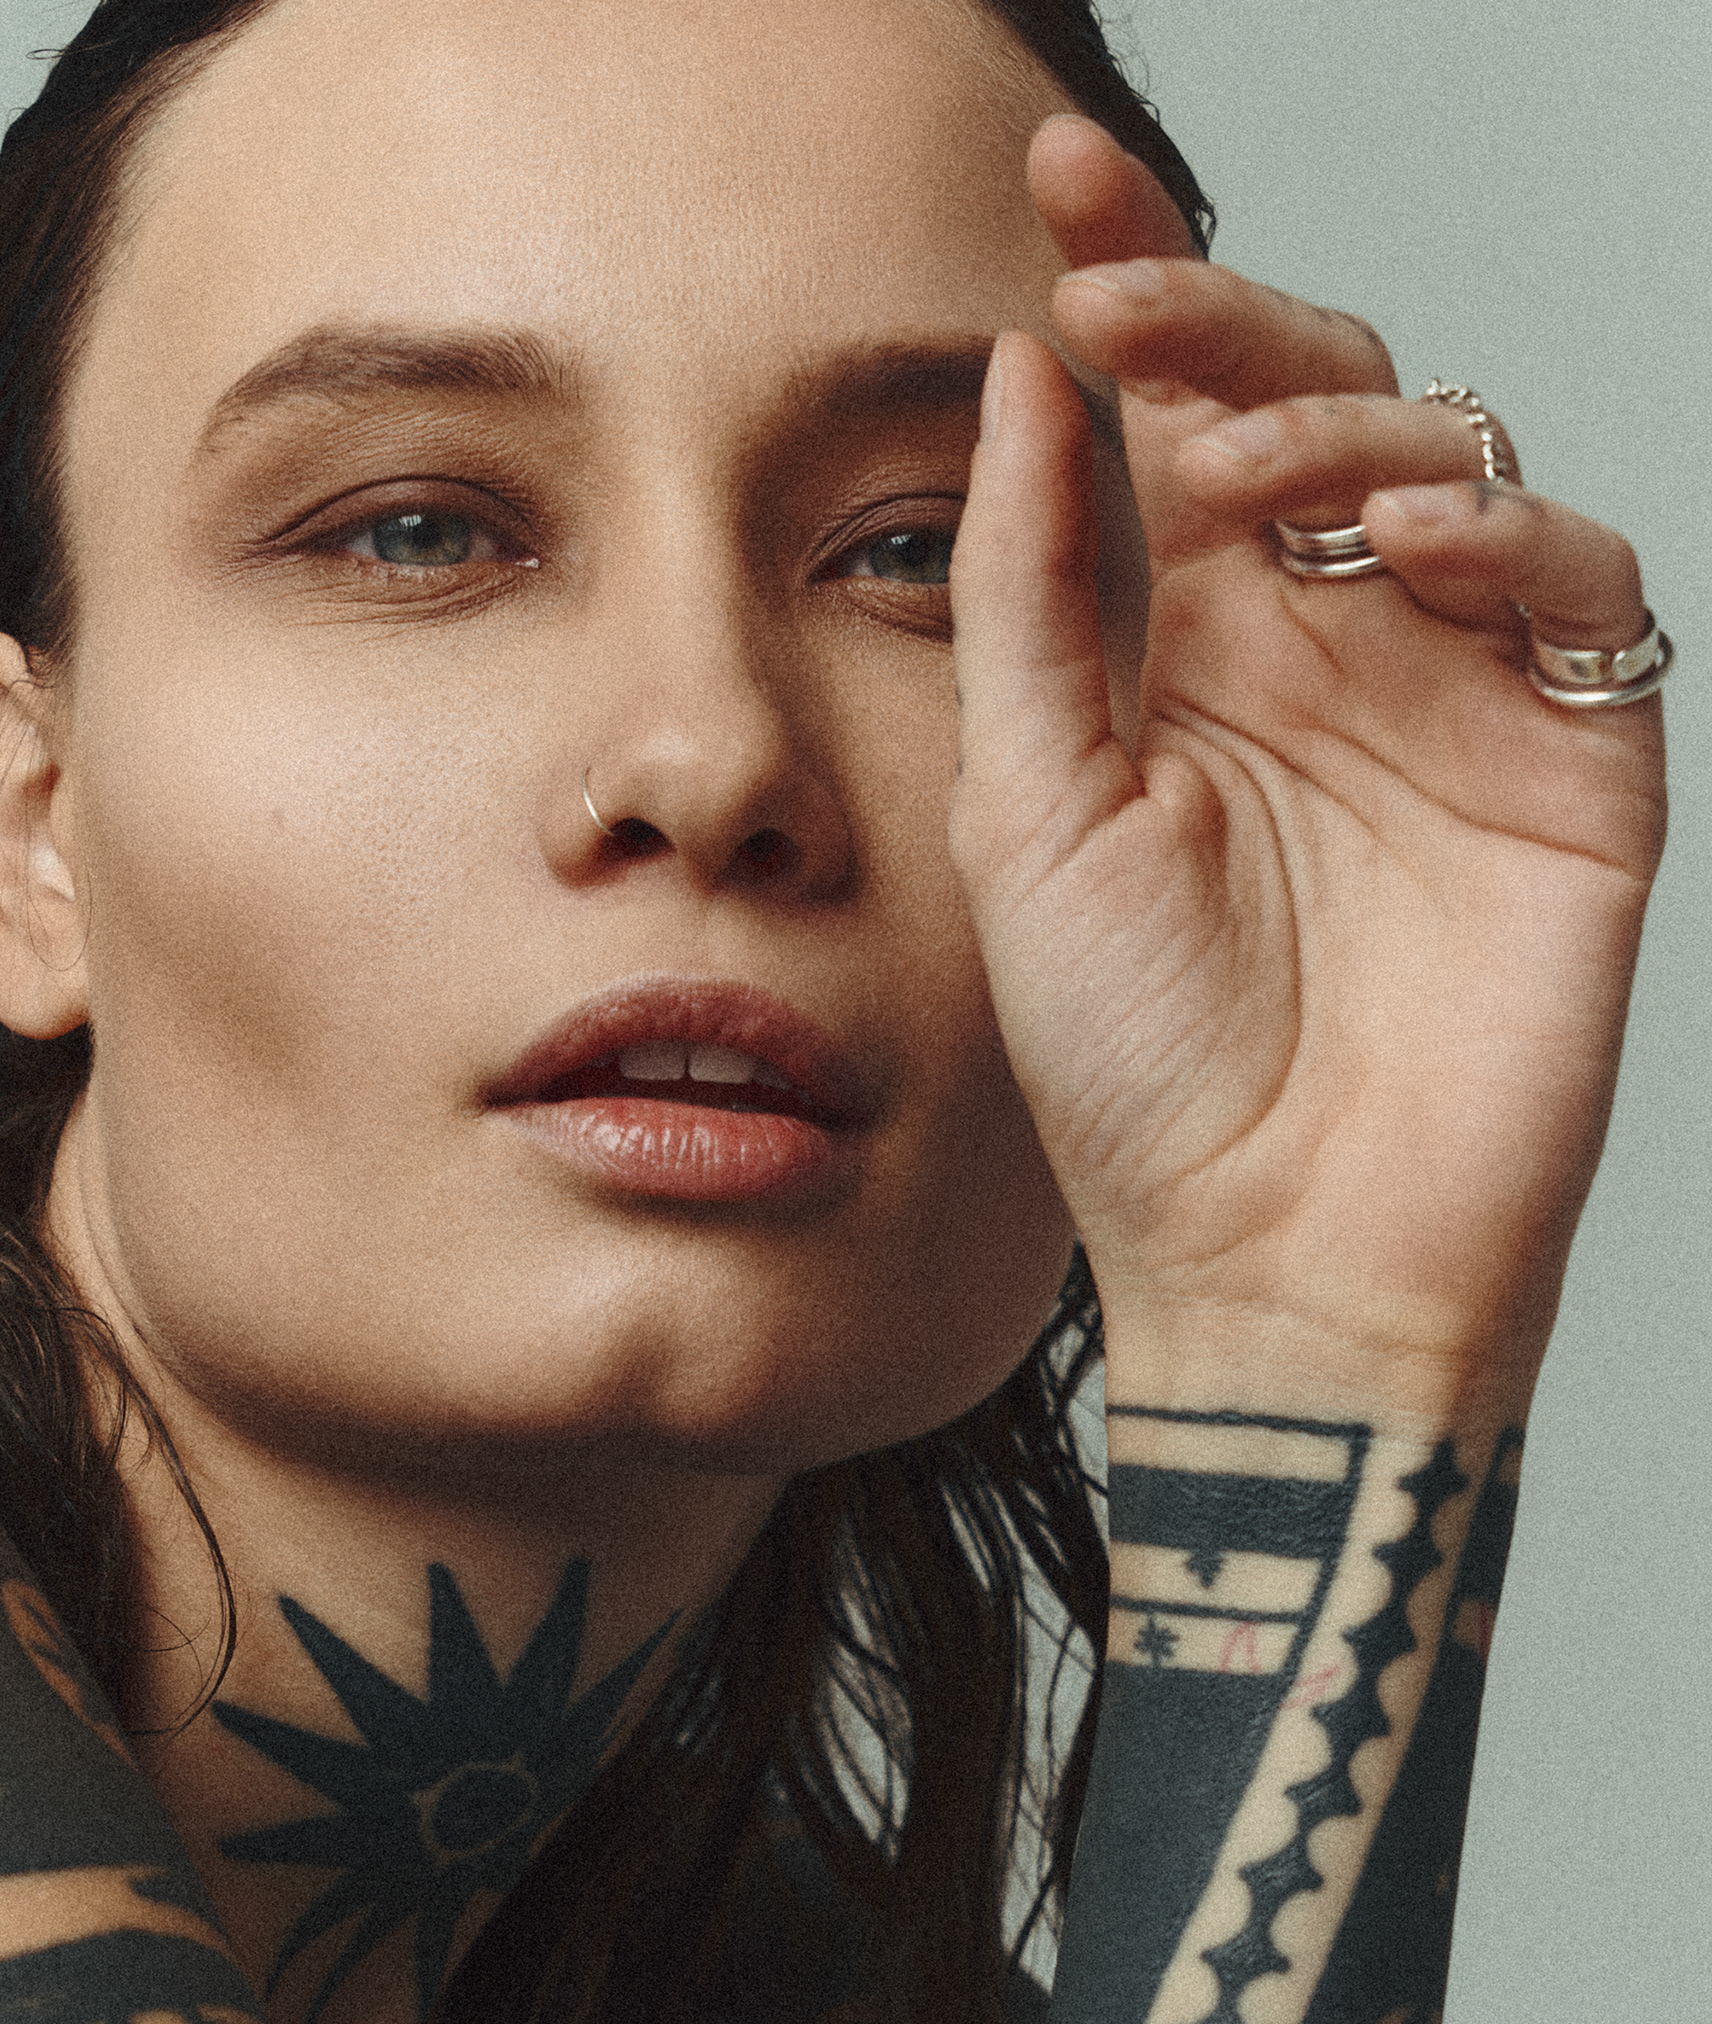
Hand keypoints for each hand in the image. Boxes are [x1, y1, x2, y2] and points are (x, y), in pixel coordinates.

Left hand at [948, 118, 1666, 1415]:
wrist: (1274, 1259)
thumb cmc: (1136, 1072)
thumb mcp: (1029, 814)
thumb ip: (1030, 597)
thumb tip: (1031, 381)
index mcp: (1185, 656)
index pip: (1169, 427)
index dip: (1134, 288)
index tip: (1062, 178)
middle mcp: (1324, 651)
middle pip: (1314, 400)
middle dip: (1232, 325)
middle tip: (1140, 314)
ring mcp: (1454, 698)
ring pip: (1454, 455)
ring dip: (1352, 426)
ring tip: (1252, 489)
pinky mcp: (1572, 762)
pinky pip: (1580, 587)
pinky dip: (1513, 535)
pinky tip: (1421, 551)